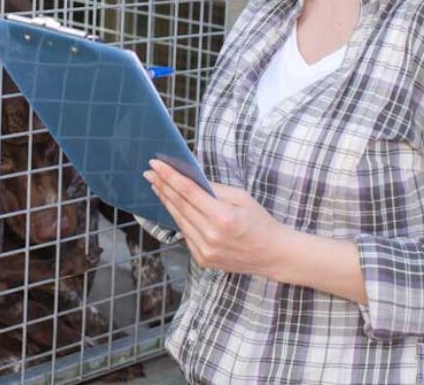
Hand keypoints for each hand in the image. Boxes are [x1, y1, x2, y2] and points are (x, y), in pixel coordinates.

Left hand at [143, 158, 290, 276]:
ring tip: (156, 186)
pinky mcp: (203, 260)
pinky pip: (185, 234)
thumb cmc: (260, 222)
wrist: (273, 254)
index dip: (169, 176)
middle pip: (179, 205)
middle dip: (162, 186)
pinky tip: (172, 205)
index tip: (156, 164)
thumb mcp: (241, 197)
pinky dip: (178, 218)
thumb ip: (214, 189)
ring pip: (178, 220)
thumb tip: (190, 178)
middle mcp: (211, 236)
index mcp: (223, 217)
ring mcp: (205, 251)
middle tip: (149, 172)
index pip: (188, 192)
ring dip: (166, 201)